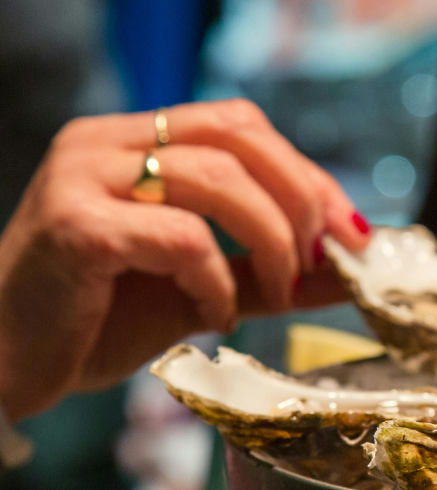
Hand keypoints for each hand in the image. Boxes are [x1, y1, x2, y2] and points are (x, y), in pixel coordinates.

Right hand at [0, 100, 369, 422]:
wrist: (8, 364)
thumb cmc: (99, 319)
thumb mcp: (204, 287)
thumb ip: (270, 272)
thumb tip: (349, 267)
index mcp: (133, 140)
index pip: (240, 125)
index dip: (306, 173)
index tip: (350, 231)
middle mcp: (105, 143)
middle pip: (237, 134)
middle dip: (300, 197)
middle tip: (320, 258)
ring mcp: (84, 177)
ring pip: (217, 179)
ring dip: (270, 242)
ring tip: (277, 293)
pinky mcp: (76, 227)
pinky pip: (180, 237)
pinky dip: (217, 279)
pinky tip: (215, 313)